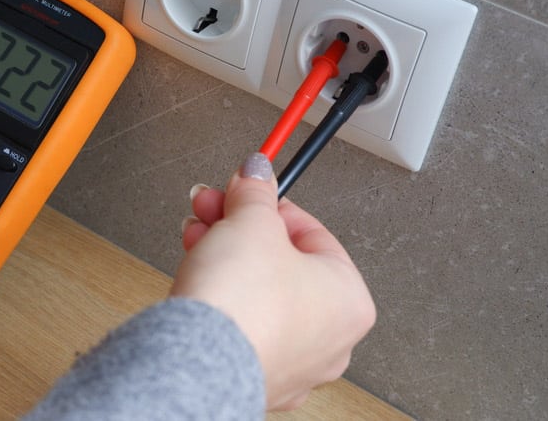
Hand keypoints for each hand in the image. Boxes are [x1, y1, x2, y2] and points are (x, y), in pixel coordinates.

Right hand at [171, 153, 375, 410]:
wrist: (198, 361)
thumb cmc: (242, 306)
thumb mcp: (251, 221)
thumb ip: (255, 191)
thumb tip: (257, 172)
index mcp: (350, 300)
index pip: (311, 232)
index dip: (270, 205)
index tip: (245, 189)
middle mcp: (330, 339)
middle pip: (281, 262)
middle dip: (239, 228)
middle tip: (215, 207)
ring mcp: (292, 363)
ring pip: (259, 293)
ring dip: (225, 257)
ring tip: (197, 236)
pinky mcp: (254, 374)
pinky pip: (241, 323)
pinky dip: (221, 298)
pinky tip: (198, 277)